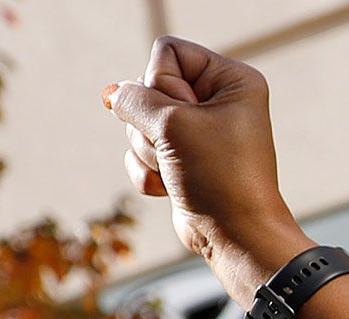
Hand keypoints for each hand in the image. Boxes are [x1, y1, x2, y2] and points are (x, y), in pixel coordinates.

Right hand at [101, 38, 306, 296]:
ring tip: (180, 171)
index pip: (168, 51)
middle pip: (148, 87)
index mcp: (232, 81)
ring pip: (139, 122)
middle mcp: (218, 101)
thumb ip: (134, 98)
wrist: (235, 237)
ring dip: (150, 151)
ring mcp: (198, 131)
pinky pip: (141, 150)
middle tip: (183, 149)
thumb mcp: (172, 124)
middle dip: (152, 124)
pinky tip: (172, 188)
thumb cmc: (218, 177)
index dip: (161, 82)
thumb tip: (113, 93)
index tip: (186, 115)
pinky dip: (148, 171)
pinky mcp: (183, 158)